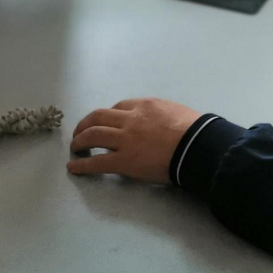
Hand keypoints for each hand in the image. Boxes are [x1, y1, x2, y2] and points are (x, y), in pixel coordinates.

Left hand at [67, 98, 202, 183]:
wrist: (198, 146)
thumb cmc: (195, 130)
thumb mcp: (175, 111)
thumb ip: (160, 115)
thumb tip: (159, 124)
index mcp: (144, 105)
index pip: (118, 107)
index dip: (107, 116)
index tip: (104, 123)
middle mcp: (130, 119)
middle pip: (98, 117)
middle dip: (85, 124)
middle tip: (80, 134)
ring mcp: (125, 139)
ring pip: (93, 135)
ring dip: (80, 140)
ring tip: (75, 148)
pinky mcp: (124, 161)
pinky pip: (97, 162)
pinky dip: (82, 164)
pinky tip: (73, 167)